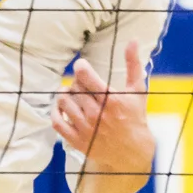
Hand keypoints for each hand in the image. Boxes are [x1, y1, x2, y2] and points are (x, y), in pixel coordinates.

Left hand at [53, 41, 154, 192]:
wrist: (132, 152)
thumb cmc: (135, 117)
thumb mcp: (137, 90)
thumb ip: (133, 64)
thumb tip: (132, 40)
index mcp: (112, 100)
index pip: (85, 77)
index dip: (80, 67)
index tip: (82, 67)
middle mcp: (97, 115)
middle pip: (74, 88)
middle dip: (76, 82)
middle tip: (82, 84)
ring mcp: (85, 129)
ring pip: (63, 102)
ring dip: (65, 94)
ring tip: (71, 93)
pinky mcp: (77, 140)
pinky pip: (57, 121)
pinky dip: (55, 111)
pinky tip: (62, 107)